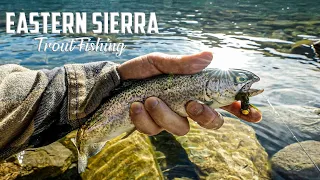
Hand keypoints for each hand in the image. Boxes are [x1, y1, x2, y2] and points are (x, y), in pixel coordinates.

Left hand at [117, 51, 261, 135]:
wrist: (113, 83)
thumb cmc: (139, 71)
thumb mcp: (159, 62)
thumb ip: (182, 63)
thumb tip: (209, 56)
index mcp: (194, 90)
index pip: (223, 101)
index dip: (241, 109)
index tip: (255, 114)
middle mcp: (186, 107)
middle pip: (211, 123)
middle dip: (205, 117)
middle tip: (192, 105)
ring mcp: (170, 119)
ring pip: (180, 129)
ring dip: (165, 114)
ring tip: (150, 99)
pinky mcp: (152, 127)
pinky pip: (155, 131)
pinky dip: (144, 119)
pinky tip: (135, 107)